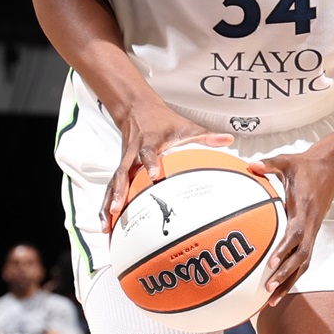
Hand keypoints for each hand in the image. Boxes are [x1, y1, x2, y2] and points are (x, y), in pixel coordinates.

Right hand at [104, 101, 231, 230]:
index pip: (147, 152)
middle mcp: (132, 154)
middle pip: (122, 173)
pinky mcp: (121, 168)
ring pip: (113, 183)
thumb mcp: (185, 126)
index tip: (153, 175)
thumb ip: (206, 136)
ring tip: (107, 223)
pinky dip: (106, 204)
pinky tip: (106, 223)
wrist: (137, 109)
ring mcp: (124, 162)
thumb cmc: (163, 121)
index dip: (150, 163)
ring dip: (108, 202)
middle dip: (119, 191)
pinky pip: (111, 187)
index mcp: (148, 142)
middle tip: (117, 208)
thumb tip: (228, 140)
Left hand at [248, 147, 333, 300]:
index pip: (295, 235)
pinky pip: (303, 260)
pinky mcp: (311, 235)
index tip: (270, 263)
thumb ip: (270, 164)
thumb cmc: (305, 166)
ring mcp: (312, 232)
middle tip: (268, 288)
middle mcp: (310, 226)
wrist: (330, 169)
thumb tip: (251, 165)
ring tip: (271, 300)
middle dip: (285, 275)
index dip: (283, 250)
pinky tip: (279, 289)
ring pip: (303, 263)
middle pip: (300, 257)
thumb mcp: (287, 161)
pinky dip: (292, 275)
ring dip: (289, 282)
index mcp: (303, 211)